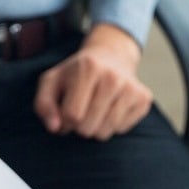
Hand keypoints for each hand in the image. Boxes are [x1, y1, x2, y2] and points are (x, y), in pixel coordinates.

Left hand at [34, 23, 152, 140]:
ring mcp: (132, 88)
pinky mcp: (144, 98)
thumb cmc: (76, 73)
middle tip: (81, 109)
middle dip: (79, 125)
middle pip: (88, 127)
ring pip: (105, 132)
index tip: (66, 109)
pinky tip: (110, 107)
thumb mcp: (52, 81)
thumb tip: (55, 127)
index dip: (64, 119)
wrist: (110, 56)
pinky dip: (112, 125)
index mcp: (89, 68)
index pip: (72, 115)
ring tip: (94, 108)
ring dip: (95, 127)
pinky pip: (121, 130)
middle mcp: (113, 77)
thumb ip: (44, 104)